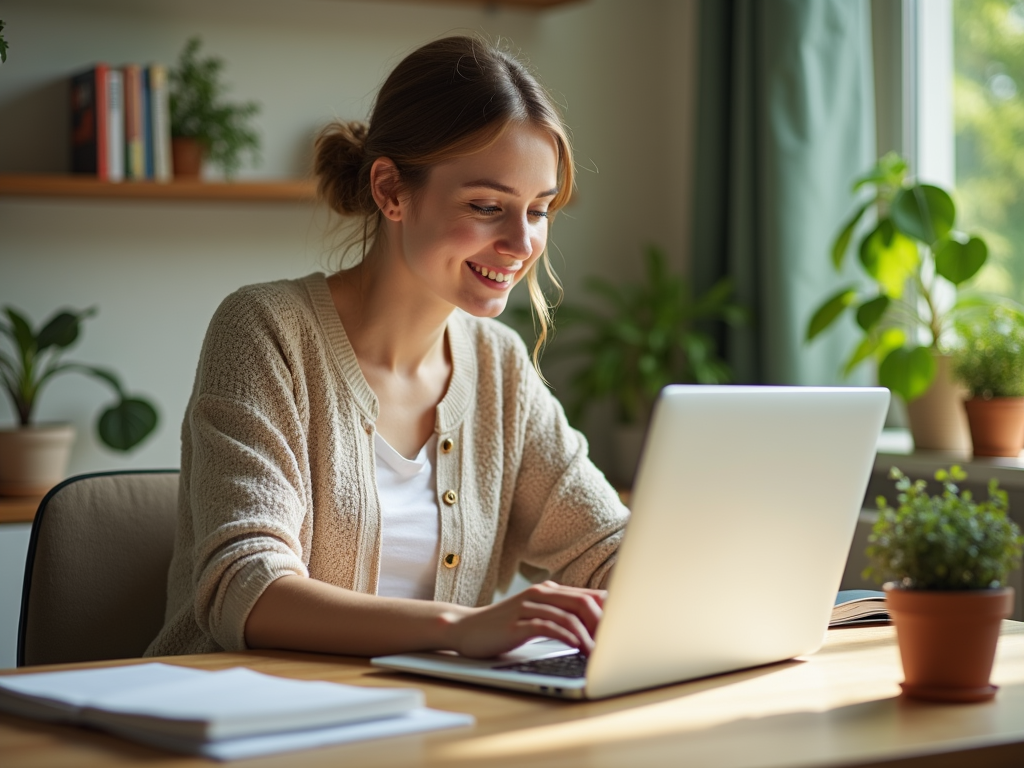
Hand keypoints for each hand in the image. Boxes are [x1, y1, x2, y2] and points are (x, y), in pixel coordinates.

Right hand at [444, 581, 605, 658]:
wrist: (465, 628)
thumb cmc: (504, 625)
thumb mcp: (536, 615)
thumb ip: (561, 615)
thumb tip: (596, 625)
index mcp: (549, 590)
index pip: (588, 594)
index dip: (609, 612)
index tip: (621, 631)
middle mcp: (540, 593)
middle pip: (583, 601)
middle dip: (603, 623)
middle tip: (614, 643)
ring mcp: (527, 606)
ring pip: (568, 614)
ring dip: (588, 635)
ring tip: (599, 653)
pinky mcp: (516, 624)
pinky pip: (547, 626)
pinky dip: (566, 637)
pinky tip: (576, 648)